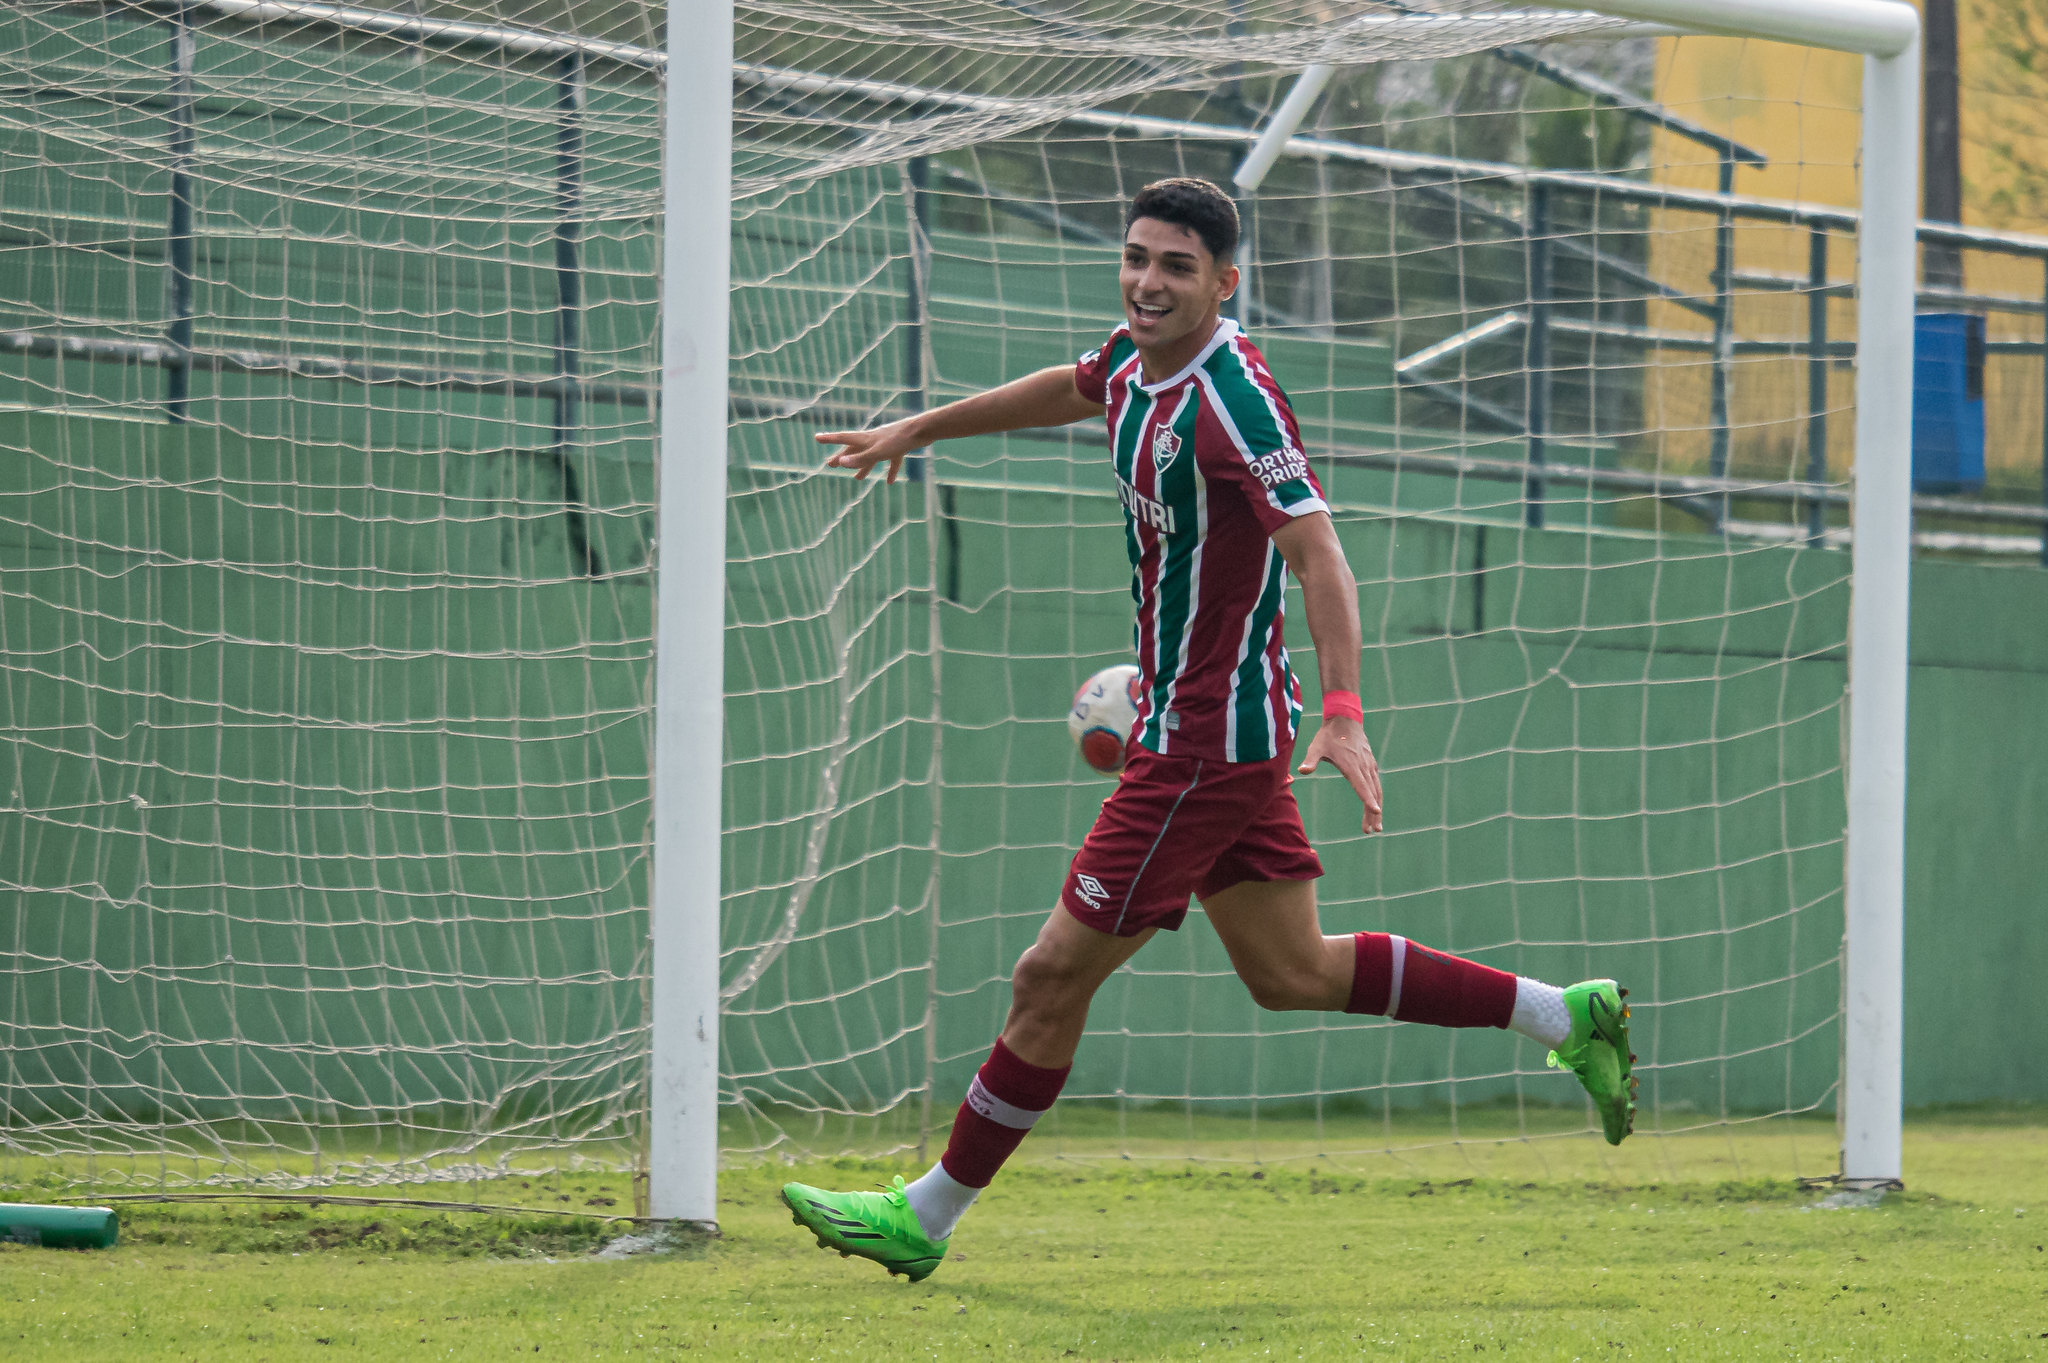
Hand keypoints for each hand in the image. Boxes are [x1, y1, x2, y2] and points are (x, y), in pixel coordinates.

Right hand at [816, 419, 924, 483]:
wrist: (923, 430)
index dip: (829, 439)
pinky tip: (890, 482)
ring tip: (857, 478)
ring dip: (863, 467)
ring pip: (871, 457)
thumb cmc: (899, 440)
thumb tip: (841, 463)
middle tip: (831, 464)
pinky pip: (892, 461)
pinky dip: (889, 471)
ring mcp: (886, 443)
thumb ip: (860, 459)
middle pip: (854, 450)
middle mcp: (873, 440)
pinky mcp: (899, 447)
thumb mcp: (877, 452)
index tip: (816, 437)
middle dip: (843, 458)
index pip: (843, 438)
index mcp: (865, 439)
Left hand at [1296, 716, 1383, 833]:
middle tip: (1373, 831)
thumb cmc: (1328, 735)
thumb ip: (1310, 760)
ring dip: (1376, 808)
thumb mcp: (1316, 747)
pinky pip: (1376, 784)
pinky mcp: (1371, 764)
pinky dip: (1377, 797)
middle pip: (1372, 792)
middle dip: (1373, 813)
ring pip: (1376, 790)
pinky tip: (1376, 807)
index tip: (1375, 811)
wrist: (1345, 719)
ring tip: (1375, 826)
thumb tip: (1302, 770)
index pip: (1361, 786)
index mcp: (1352, 765)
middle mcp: (1364, 766)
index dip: (1368, 799)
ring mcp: (1369, 765)